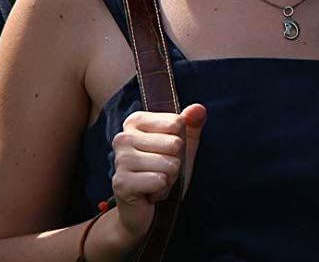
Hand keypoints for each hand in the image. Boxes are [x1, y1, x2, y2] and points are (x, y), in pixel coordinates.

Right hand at [110, 104, 206, 245]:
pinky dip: (161, 190)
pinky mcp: (121, 182)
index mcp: (135, 122)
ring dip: (169, 178)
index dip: (180, 142)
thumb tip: (198, 108)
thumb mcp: (184, 147)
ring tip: (155, 182)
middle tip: (160, 171)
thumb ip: (192, 125)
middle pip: (175, 143)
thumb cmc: (164, 172)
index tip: (166, 153)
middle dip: (175, 162)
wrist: (147, 210)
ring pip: (169, 163)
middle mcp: (123, 137)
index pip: (177, 122)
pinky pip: (160, 180)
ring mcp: (120, 160)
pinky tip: (150, 193)